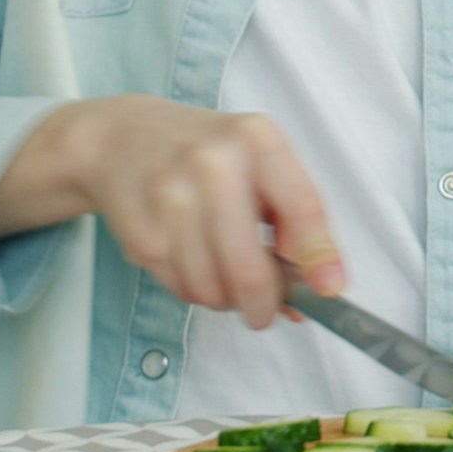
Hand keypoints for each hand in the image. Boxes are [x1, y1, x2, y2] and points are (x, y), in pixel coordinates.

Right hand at [0, 96, 341, 330]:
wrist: (121, 138)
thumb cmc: (205, 152)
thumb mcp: (257, 159)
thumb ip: (292, 216)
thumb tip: (320, 286)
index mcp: (256, 139)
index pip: (301, 206)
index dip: (319, 255)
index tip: (331, 290)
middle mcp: (212, 164)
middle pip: (248, 267)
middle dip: (263, 304)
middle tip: (265, 313)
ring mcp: (170, 199)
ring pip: (213, 288)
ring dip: (226, 300)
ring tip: (224, 277)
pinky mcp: (141, 233)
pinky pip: (181, 289)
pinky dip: (195, 291)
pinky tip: (193, 264)